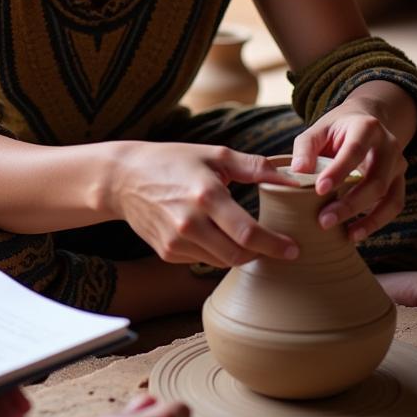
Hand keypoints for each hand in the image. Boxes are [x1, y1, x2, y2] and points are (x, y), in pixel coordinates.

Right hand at [109, 143, 298, 266]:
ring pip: (221, 261)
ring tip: (243, 236)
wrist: (123, 178)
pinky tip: (210, 233)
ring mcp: (176, 241)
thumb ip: (255, 167)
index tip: (293, 248)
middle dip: (261, 254)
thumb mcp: (213, 155)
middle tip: (276, 246)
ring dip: (238, 253)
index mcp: (205, 195)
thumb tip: (293, 177)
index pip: (248, 233)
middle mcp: (189, 223)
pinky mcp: (167, 252)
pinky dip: (213, 251)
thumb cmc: (172, 161)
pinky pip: (202, 260)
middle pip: (238, 255)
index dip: (275, 245)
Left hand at [291, 99, 406, 242]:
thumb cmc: (336, 130)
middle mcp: (389, 145)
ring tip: (344, 234)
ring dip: (368, 219)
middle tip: (324, 221)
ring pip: (389, 196)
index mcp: (367, 127)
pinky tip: (355, 233)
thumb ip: (305, 148)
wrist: (364, 122)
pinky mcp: (400, 181)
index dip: (338, 172)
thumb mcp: (318, 130)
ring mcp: (398, 164)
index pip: (354, 151)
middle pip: (376, 180)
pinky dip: (377, 222)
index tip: (319, 190)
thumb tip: (297, 172)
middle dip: (350, 204)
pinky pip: (394, 205)